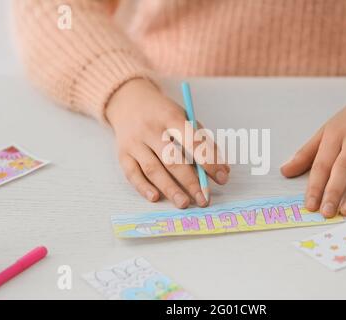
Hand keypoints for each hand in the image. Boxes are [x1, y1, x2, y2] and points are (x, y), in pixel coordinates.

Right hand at [106, 79, 229, 207]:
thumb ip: (204, 142)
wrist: (129, 102)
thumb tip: (222, 170)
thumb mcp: (185, 118)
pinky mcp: (122, 154)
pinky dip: (144, 187)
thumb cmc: (163, 114)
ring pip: (153, 169)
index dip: (209, 161)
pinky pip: (132, 174)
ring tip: (185, 203)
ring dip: (170, 189)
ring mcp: (134, 142)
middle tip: (204, 199)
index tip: (222, 178)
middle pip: (172, 159)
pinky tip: (156, 198)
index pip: (192, 141)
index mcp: (170, 116)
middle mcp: (150, 129)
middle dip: (190, 182)